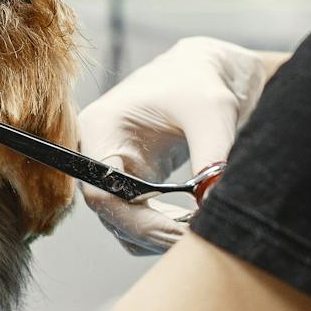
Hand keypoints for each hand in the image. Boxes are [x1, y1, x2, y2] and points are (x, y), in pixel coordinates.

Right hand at [77, 37, 269, 254]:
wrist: (204, 71)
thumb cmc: (200, 80)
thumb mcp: (212, 111)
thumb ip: (212, 157)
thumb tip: (213, 206)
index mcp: (101, 129)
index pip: (102, 192)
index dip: (140, 222)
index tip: (183, 232)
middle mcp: (97, 155)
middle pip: (112, 216)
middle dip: (155, 233)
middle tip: (198, 239)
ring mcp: (112, 174)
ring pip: (124, 228)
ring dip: (159, 237)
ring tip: (200, 230)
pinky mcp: (131, 187)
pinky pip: (139, 224)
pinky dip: (164, 232)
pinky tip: (194, 224)